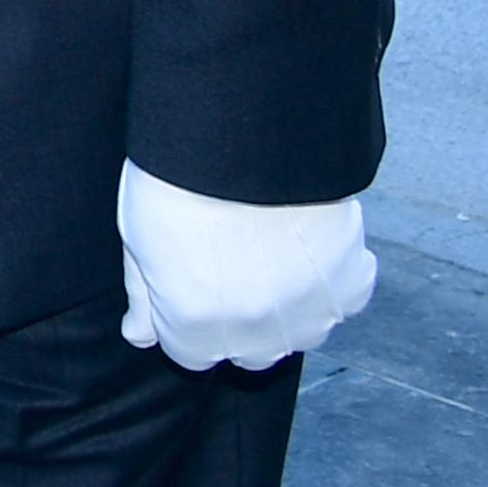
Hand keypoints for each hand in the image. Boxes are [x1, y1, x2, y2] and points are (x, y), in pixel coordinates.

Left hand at [113, 161, 375, 369]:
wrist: (242, 134)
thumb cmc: (175, 179)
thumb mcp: (138, 236)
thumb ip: (144, 294)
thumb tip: (140, 334)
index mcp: (195, 325)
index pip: (192, 352)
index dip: (189, 318)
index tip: (194, 286)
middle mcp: (254, 332)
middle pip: (250, 351)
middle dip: (239, 320)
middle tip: (235, 266)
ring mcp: (308, 311)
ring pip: (302, 332)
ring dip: (289, 306)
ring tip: (274, 253)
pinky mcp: (350, 279)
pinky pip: (347, 298)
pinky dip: (335, 280)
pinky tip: (312, 247)